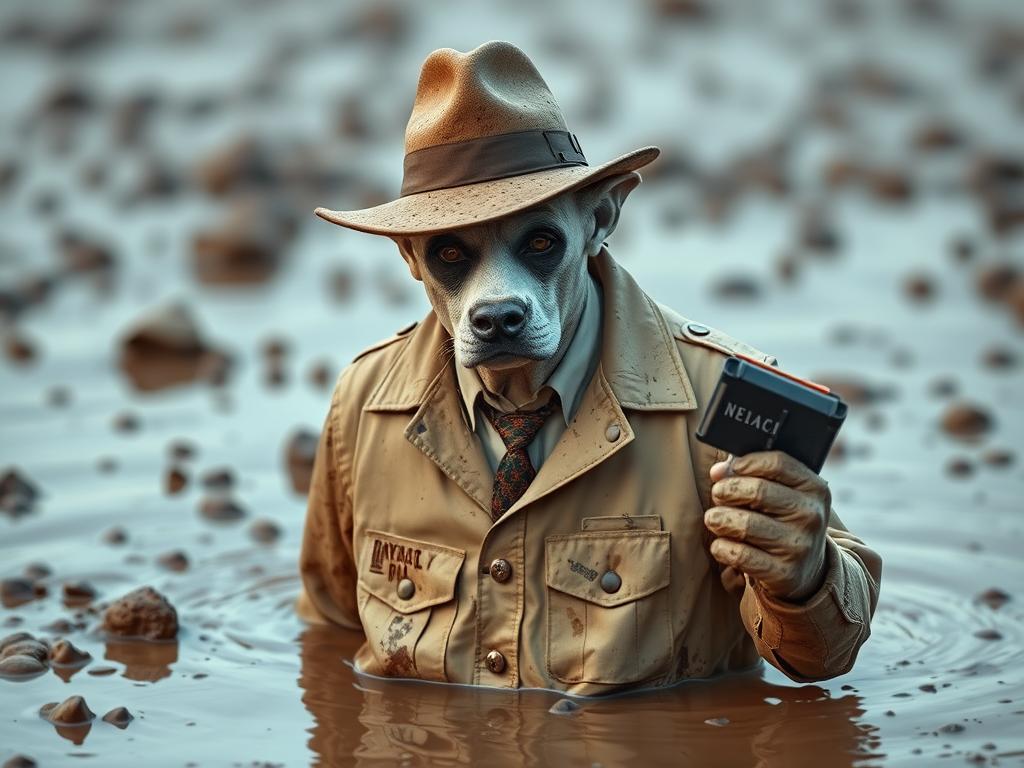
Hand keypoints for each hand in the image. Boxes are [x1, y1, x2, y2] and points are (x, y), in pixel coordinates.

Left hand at [705, 451, 829, 602]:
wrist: (807, 571)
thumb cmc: (782, 521)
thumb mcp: (780, 494)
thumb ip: (750, 475)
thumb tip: (718, 471)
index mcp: (814, 489)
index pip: (778, 463)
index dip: (746, 463)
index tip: (728, 470)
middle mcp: (811, 516)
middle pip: (757, 490)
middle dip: (727, 490)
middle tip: (717, 495)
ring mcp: (800, 546)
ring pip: (744, 524)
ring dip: (719, 519)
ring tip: (714, 520)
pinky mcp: (784, 573)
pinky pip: (739, 554)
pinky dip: (721, 548)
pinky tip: (722, 545)